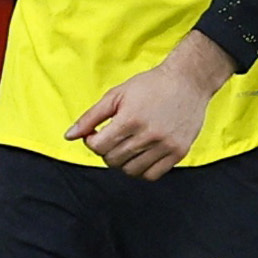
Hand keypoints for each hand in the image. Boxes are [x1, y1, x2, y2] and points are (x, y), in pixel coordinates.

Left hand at [65, 31, 237, 180]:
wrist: (188, 81)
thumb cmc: (151, 85)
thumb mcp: (116, 95)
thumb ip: (91, 117)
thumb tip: (69, 136)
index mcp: (130, 119)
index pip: (98, 147)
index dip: (92, 142)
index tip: (97, 134)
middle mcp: (148, 135)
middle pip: (113, 160)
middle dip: (106, 151)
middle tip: (113, 138)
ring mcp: (166, 146)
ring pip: (131, 171)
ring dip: (123, 162)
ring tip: (126, 146)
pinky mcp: (179, 152)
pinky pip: (152, 175)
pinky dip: (141, 170)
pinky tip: (140, 156)